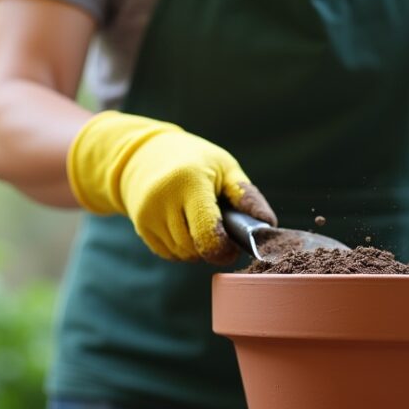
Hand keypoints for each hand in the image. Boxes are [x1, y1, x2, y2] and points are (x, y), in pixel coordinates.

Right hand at [67, 111, 275, 263]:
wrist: (144, 154)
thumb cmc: (195, 160)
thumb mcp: (225, 168)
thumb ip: (247, 196)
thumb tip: (268, 226)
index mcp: (189, 182)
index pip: (208, 235)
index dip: (224, 249)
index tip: (232, 246)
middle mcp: (163, 200)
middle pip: (196, 248)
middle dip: (213, 247)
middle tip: (220, 230)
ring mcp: (147, 215)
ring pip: (182, 254)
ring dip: (198, 249)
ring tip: (201, 224)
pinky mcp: (141, 226)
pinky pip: (169, 253)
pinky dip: (182, 248)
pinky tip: (185, 227)